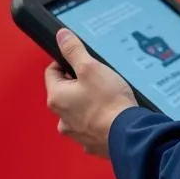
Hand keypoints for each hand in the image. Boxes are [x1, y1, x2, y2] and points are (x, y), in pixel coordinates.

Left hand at [44, 29, 137, 158]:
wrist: (127, 134)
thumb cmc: (108, 102)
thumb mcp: (90, 67)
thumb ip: (73, 50)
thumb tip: (61, 37)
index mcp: (56, 98)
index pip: (52, 72)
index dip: (66, 62)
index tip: (81, 62)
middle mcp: (61, 118)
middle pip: (65, 91)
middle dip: (79, 82)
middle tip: (97, 78)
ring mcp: (75, 132)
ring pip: (77, 109)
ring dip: (88, 101)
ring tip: (107, 96)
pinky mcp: (90, 141)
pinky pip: (90, 125)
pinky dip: (98, 118)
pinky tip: (111, 113)